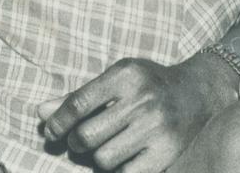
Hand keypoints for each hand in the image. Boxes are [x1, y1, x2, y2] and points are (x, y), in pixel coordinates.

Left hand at [38, 54, 233, 171]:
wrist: (198, 94)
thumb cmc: (148, 85)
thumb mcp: (117, 79)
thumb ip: (79, 97)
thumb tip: (40, 112)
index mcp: (126, 75)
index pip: (78, 103)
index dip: (57, 121)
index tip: (50, 131)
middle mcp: (142, 100)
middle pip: (87, 135)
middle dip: (76, 142)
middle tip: (80, 142)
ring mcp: (156, 128)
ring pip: (104, 159)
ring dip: (98, 158)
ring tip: (105, 147)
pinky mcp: (167, 153)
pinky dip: (119, 170)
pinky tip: (124, 157)